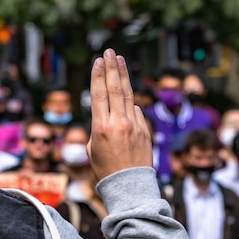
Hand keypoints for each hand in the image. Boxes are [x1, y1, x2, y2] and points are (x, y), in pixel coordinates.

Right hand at [87, 49, 151, 179]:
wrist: (129, 187)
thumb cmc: (105, 170)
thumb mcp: (92, 148)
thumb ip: (100, 127)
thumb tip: (111, 113)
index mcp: (100, 127)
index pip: (99, 94)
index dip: (98, 75)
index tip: (98, 61)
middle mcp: (118, 123)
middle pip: (115, 88)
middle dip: (112, 67)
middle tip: (109, 52)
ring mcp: (134, 125)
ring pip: (128, 95)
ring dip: (123, 75)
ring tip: (120, 59)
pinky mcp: (145, 130)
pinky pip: (136, 111)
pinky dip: (129, 104)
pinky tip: (125, 99)